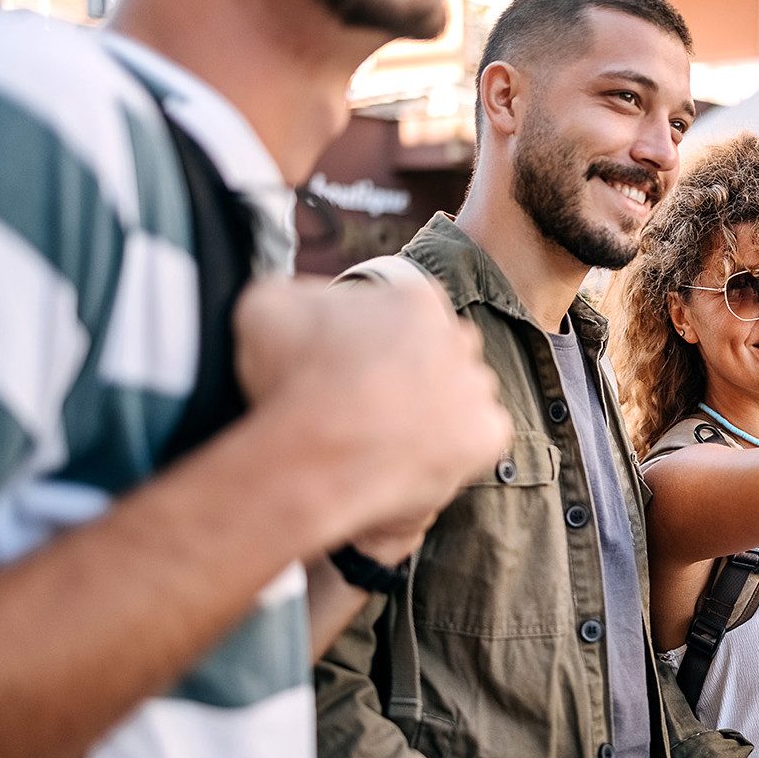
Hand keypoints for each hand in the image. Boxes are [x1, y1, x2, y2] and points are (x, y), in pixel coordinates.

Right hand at [233, 273, 511, 548]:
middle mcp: (459, 336)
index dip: (379, 344)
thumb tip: (309, 307)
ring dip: (437, 412)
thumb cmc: (288, 380)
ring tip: (389, 438)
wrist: (312, 455)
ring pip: (464, 396)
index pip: (409, 316)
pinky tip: (412, 460)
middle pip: (443, 353)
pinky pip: (478, 441)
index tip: (355, 371)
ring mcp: (477, 387)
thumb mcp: (269, 306)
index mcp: (416, 299)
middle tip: (375, 406)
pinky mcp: (488, 436)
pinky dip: (451, 452)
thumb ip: (302, 297)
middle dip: (416, 374)